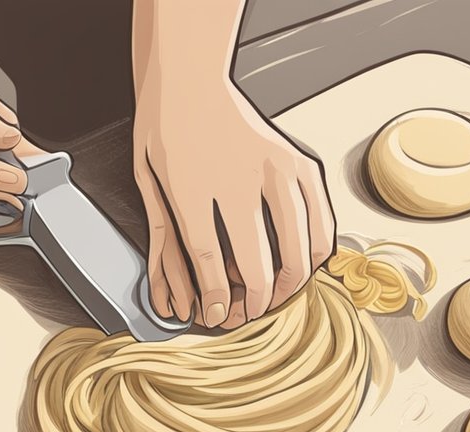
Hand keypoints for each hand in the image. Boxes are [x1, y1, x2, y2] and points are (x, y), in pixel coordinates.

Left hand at [133, 79, 334, 327]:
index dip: (215, 299)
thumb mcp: (147, 184)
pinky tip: (301, 264)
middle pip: (259, 264)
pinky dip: (316, 251)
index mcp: (193, 184)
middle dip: (253, 303)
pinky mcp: (299, 162)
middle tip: (243, 314)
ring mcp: (278, 168)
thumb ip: (166, 239)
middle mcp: (240, 177)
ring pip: (298, 249)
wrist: (190, 77)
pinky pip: (321, 220)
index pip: (209, 260)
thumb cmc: (165, 130)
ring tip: (271, 297)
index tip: (215, 316)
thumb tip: (179, 294)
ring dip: (287, 285)